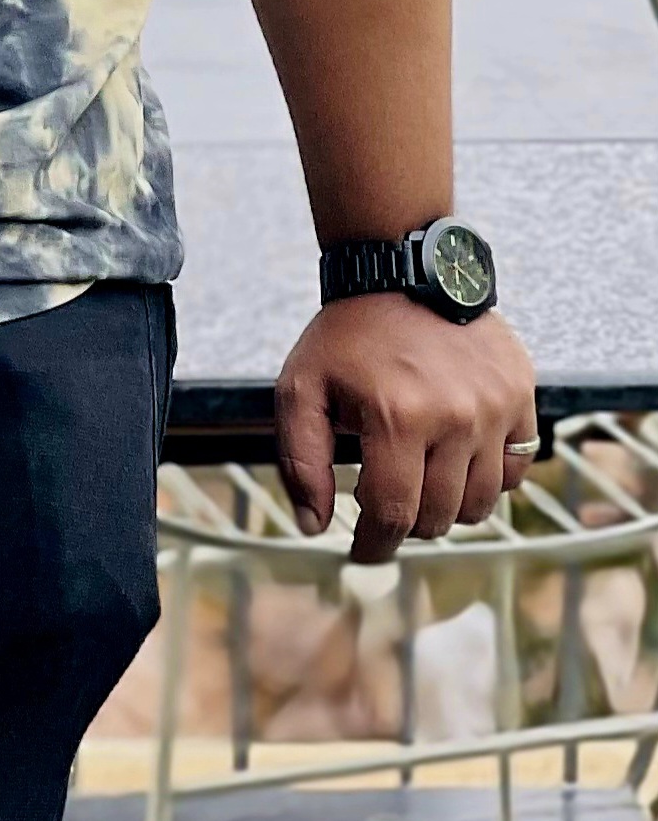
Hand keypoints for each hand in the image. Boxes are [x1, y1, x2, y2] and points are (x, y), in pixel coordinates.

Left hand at [274, 296, 537, 558]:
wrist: (400, 268)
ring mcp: (494, 406)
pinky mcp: (521, 393)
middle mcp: (454, 416)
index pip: (393, 515)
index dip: (374, 547)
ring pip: (481, 502)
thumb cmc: (346, 335)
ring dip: (449, 506)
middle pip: (438, 516)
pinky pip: (517, 466)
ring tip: (421, 480)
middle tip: (387, 501)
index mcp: (396, 417)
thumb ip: (300, 461)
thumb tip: (313, 526)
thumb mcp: (300, 388)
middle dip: (406, 522)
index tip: (363, 553)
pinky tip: (459, 458)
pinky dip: (490, 476)